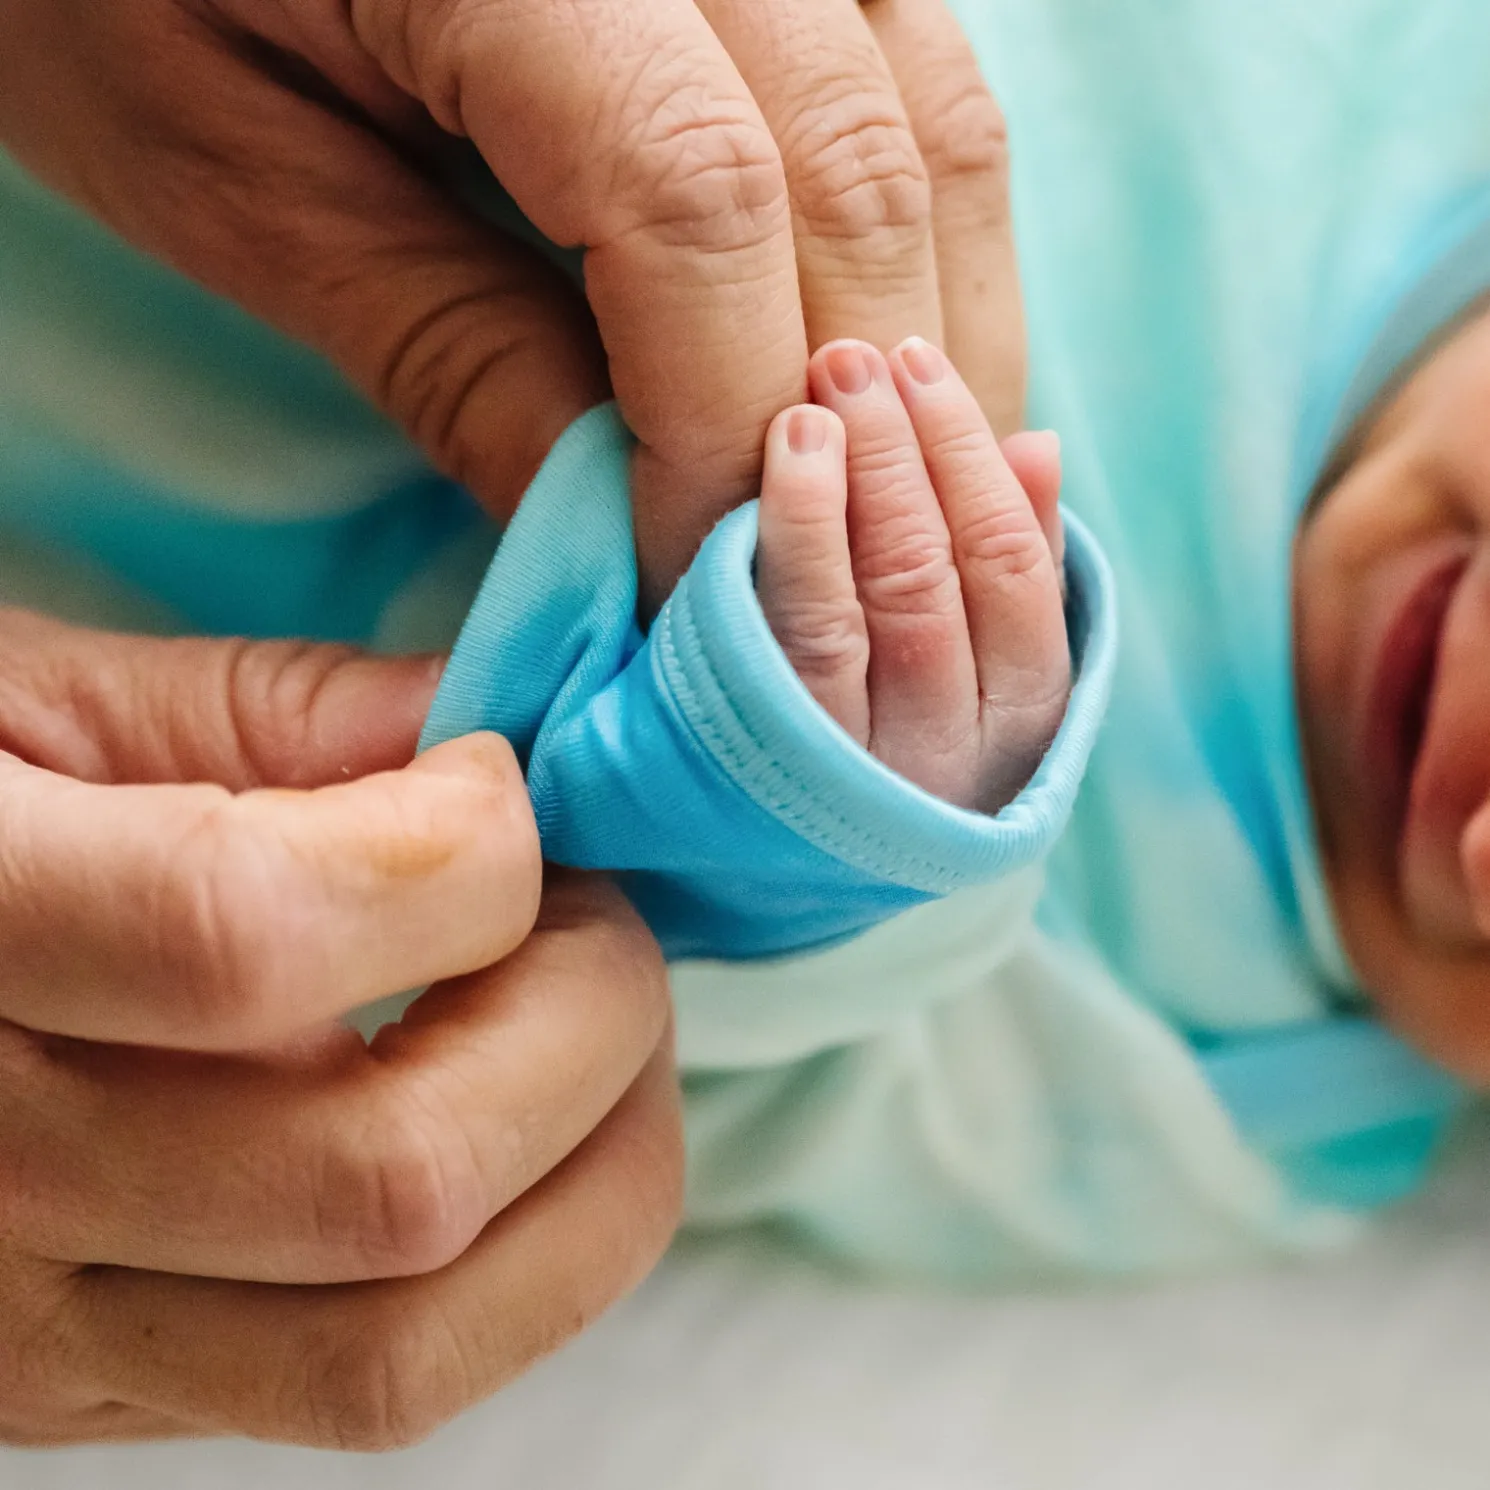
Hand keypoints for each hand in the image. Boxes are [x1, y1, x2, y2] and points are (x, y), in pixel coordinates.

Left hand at [0, 0, 1018, 599]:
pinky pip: (932, 94)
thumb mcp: (243, 183)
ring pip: (940, 138)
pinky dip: (927, 255)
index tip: (680, 591)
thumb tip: (621, 543)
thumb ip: (452, 355)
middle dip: (840, 429)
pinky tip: (884, 375)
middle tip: (786, 594)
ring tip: (867, 510)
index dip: (717, 434)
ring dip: (925, 354)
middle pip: (860, 180)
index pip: (700, 205)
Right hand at [0, 610, 680, 1447]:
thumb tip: (491, 727)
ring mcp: (43, 1333)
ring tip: (588, 1031)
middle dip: (583, 1020)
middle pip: (389, 1182)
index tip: (497, 787)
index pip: (247, 939)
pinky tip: (511, 1118)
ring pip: (410, 1346)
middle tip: (592, 915)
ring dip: (591, 1173)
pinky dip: (521, 1253)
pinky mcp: (107, 1395)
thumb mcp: (41, 700)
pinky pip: (380, 1377)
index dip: (456, 853)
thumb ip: (268, 708)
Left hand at [756, 339, 1068, 811]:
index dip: (975, 460)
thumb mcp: (975, 669)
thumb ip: (1006, 563)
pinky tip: (793, 455)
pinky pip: (800, 639)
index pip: (1018, 572)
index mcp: (1021, 720)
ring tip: (825, 386)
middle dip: (908, 452)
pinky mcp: (783, 765)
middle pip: (945, 577)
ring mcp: (867, 768)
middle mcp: (954, 754)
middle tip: (862, 353)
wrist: (775, 871)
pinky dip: (803, 535)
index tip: (926, 366)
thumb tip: (1037, 443)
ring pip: (878, 605)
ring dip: (862, 481)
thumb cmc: (892, 736)